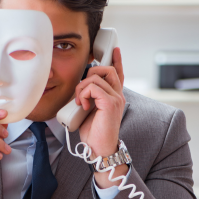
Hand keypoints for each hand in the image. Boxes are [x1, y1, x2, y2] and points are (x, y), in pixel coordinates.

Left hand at [74, 47, 128, 187]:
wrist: (99, 149)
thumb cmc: (93, 133)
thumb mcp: (90, 110)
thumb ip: (90, 96)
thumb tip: (80, 88)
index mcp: (114, 97)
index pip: (118, 74)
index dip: (117, 60)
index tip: (115, 49)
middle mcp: (118, 96)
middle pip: (107, 69)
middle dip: (90, 73)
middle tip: (81, 91)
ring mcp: (116, 98)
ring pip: (96, 77)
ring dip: (82, 87)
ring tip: (80, 101)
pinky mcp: (110, 103)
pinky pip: (93, 87)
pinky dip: (83, 94)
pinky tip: (83, 106)